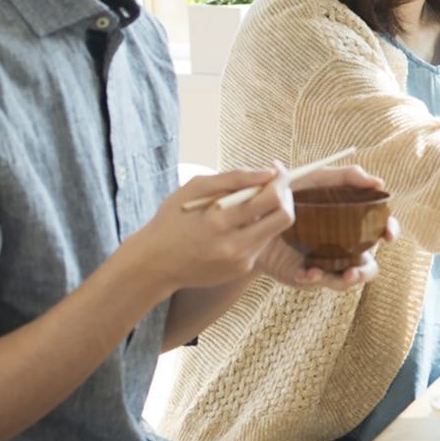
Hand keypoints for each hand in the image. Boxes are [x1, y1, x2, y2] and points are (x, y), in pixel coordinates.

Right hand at [128, 168, 292, 292]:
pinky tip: (236, 225)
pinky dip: (256, 229)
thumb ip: (233, 178)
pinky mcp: (242, 269)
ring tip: (249, 204)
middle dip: (285, 196)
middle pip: (285, 217)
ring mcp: (241, 261)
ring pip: (275, 230)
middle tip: (273, 185)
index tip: (276, 171)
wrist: (155, 264)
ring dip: (270, 212)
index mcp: (219, 221)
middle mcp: (234, 245)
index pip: (270, 199)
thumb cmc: (172, 221)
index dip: (280, 181)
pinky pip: (261, 243)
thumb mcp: (194, 189)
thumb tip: (268, 172)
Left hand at [253, 164, 392, 290]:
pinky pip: (318, 281)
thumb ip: (343, 176)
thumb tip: (374, 179)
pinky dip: (315, 278)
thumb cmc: (290, 194)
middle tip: (355, 269)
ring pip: (348, 277)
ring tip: (340, 276)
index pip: (380, 227)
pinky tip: (306, 272)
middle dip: (365, 269)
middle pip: (369, 263)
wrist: (253, 217)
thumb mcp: (316, 179)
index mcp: (351, 222)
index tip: (388, 233)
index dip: (390, 230)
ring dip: (347, 278)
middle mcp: (344, 246)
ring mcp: (327, 262)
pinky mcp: (308, 273)